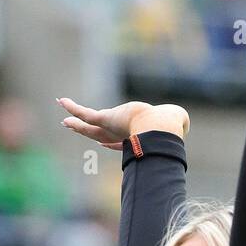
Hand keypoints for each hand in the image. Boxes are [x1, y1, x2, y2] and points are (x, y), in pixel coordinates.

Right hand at [56, 98, 188, 147]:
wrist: (157, 129)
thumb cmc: (169, 128)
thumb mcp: (174, 124)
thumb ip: (179, 122)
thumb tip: (184, 122)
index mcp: (134, 139)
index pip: (119, 143)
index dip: (111, 143)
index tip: (104, 143)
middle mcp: (120, 136)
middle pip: (100, 135)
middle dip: (89, 134)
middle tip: (76, 131)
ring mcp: (110, 129)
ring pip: (89, 127)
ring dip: (76, 123)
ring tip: (64, 121)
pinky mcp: (104, 120)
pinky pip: (85, 114)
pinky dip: (73, 108)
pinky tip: (61, 101)